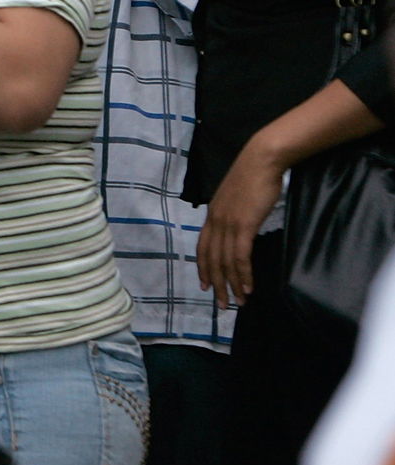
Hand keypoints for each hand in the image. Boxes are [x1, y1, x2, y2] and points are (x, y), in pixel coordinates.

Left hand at [197, 141, 284, 306]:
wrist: (260, 160)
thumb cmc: (253, 177)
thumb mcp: (236, 198)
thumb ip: (232, 213)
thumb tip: (237, 227)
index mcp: (212, 214)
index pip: (202, 246)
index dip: (204, 267)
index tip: (206, 285)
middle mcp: (216, 220)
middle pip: (211, 259)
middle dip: (216, 284)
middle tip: (222, 304)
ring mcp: (228, 223)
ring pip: (225, 261)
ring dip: (232, 284)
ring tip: (238, 302)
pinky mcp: (243, 224)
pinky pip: (240, 256)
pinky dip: (243, 274)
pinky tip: (249, 287)